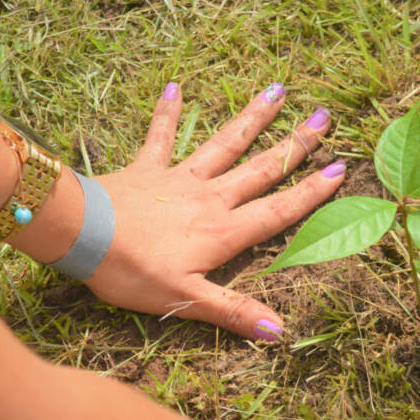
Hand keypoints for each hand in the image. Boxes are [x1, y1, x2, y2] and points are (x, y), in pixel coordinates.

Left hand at [86, 82, 343, 340]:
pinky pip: (161, 136)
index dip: (311, 193)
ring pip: (225, 144)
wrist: (78, 233)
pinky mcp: (146, 168)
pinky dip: (168, 113)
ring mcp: (179, 178)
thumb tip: (280, 331)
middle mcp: (210, 197)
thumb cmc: (131, 270)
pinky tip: (176, 88)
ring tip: (278, 89)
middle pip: (261, 168)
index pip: (278, 210)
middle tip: (325, 118)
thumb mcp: (185, 300)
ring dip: (252, 117)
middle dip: (296, 144)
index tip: (340, 169)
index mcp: (223, 231)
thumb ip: (233, 311)